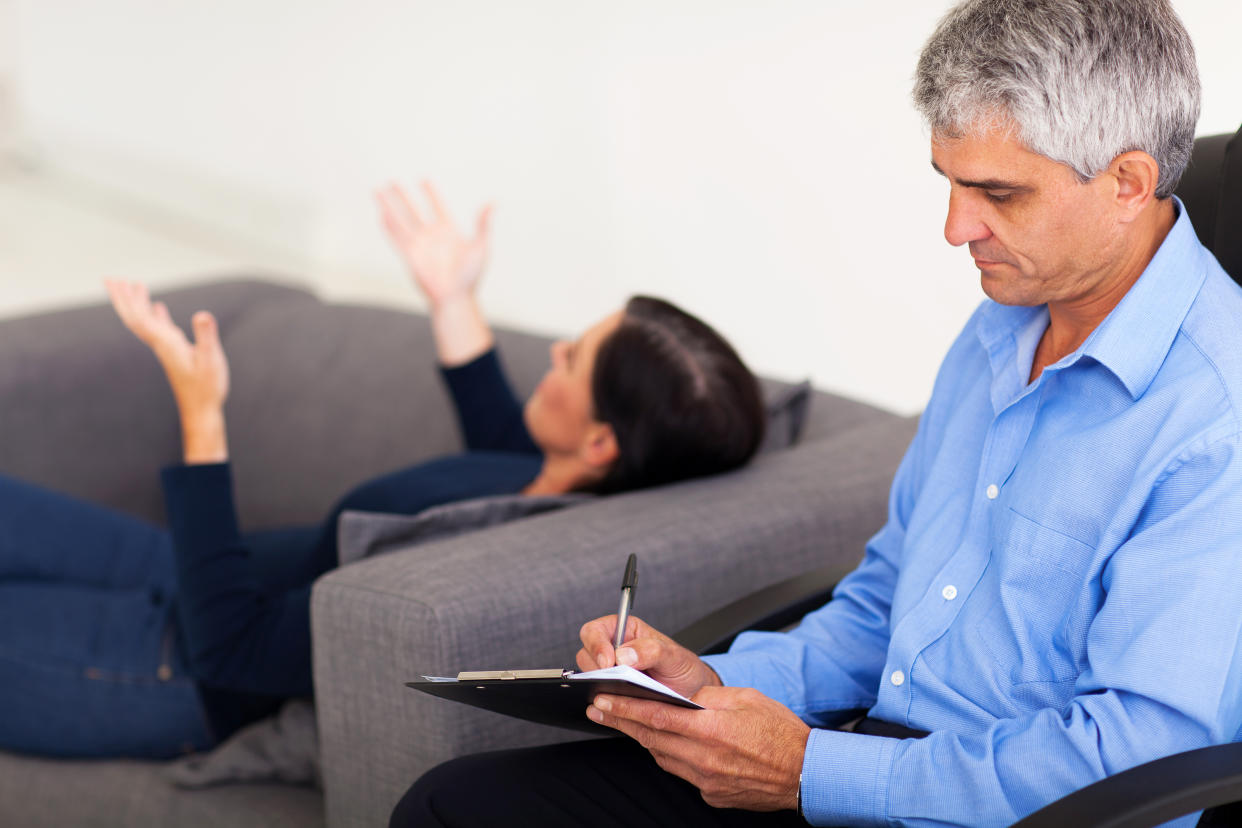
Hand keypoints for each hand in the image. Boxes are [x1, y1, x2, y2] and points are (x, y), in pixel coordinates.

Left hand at [106, 279, 229, 462]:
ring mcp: (167, 348)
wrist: (202, 409)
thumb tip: (202, 314)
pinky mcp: (175, 352)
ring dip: (138, 303)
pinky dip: (156, 315)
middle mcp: (161, 344)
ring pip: (146, 322)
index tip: (117, 282)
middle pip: (135, 318)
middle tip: (111, 278)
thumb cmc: (207, 387)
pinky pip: (161, 328)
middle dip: (123, 298)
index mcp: (166, 344)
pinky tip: (157, 306)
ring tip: (134, 284)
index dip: (128, 299)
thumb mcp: (211, 360)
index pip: (140, 318)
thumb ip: (206, 337)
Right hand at [376, 180, 491, 311]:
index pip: (438, 207)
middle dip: (403, 196)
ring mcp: (419, 244)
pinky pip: (395, 236)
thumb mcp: (481, 246)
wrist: (456, 297)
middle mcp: (432, 236)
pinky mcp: (410, 255)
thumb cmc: (471, 275)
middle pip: (413, 210)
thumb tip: (493, 202)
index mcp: (449, 231)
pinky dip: (388, 224)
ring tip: (378, 190)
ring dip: (389, 205)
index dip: (431, 194)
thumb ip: (483, 224)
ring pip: (400, 219)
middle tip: (393, 182)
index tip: (424, 180)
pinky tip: (380, 213)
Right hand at [577, 615, 720, 699]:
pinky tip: (619, 705)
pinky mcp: (610, 694)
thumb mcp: (674, 656)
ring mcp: (610, 673)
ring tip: (622, 692)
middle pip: (585, 654)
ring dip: (600, 685)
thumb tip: (624, 654)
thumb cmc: (682, 668)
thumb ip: (652, 650)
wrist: (691, 694)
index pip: (595, 630)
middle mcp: (613, 649)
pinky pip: (596, 696)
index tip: (608, 662)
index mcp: (625, 630)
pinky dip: (603, 702)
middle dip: (596, 668)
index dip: (596, 645)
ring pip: (588, 676)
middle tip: (614, 680)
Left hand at [587, 685, 809, 811]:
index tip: (603, 700)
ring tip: (626, 721)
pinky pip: (680, 772)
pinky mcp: (711, 794)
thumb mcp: (746, 698)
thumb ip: (709, 696)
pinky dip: (669, 756)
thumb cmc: (781, 734)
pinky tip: (665, 744)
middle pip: (650, 738)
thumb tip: (682, 696)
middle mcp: (704, 757)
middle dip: (621, 721)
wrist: (805, 773)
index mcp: (712, 729)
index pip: (656, 716)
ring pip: (662, 756)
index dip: (625, 708)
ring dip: (642, 738)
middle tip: (598, 710)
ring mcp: (706, 779)